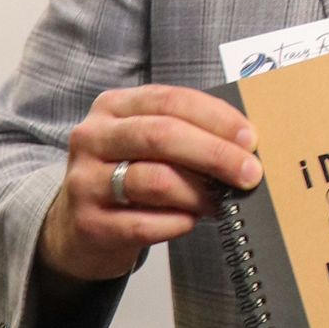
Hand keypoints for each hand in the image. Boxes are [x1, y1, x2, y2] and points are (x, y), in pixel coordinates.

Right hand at [39, 86, 260, 285]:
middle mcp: (93, 138)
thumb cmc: (127, 176)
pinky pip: (145, 223)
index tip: (250, 139)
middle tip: (250, 173)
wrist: (78, 227)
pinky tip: (190, 221)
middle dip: (214, 154)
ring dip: (199, 193)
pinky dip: (178, 223)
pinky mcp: (89, 223)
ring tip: (220, 202)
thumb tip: (243, 145)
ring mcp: (85, 181)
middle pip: (161, 136)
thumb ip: (185, 133)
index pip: (170, 100)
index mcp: (113, 107)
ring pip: (155, 180)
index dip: (215, 117)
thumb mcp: (145, 143)